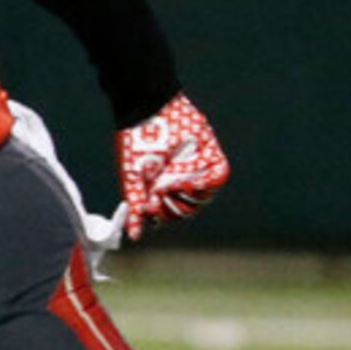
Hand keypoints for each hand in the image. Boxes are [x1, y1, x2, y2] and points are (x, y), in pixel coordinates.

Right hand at [116, 94, 228, 239]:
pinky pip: (218, 178)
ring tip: (173, 179)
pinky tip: (188, 178)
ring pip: (203, 198)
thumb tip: (133, 236)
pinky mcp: (212, 157)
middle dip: (175, 206)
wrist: (150, 113)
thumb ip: (135, 205)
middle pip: (187, 210)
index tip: (152, 207)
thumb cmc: (136, 145)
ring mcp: (197, 171)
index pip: (169, 215)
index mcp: (161, 188)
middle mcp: (181, 182)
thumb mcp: (132, 178)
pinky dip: (206, 183)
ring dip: (188, 194)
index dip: (163, 216)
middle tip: (162, 190)